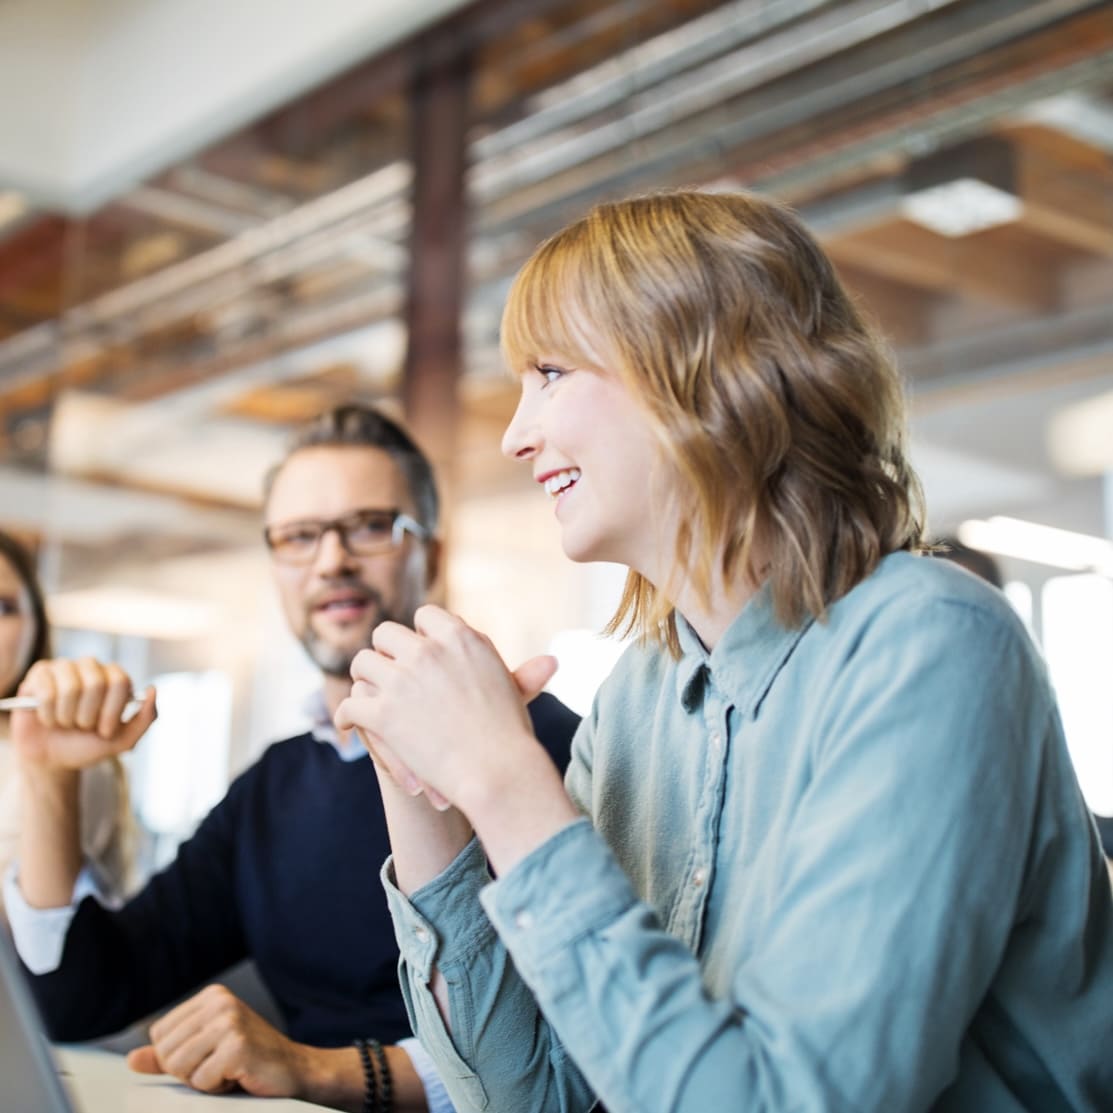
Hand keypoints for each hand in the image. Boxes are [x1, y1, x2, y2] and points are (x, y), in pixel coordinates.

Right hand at [11, 657, 155, 772]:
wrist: (52, 760)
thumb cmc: (88, 746)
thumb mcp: (123, 740)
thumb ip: (145, 718)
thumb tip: (153, 688)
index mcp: (114, 678)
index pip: (120, 682)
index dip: (111, 710)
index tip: (104, 731)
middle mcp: (91, 667)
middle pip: (96, 683)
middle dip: (88, 715)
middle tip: (82, 727)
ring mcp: (64, 668)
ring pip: (70, 687)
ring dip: (67, 716)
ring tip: (65, 723)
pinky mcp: (39, 674)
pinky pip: (45, 691)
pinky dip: (48, 714)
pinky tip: (47, 719)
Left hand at [127, 985, 312, 1096]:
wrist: (296, 1071)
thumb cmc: (250, 1061)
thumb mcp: (204, 1053)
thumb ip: (167, 1055)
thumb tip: (132, 1059)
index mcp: (212, 996)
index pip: (158, 1034)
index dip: (177, 1057)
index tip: (210, 1055)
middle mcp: (220, 1002)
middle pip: (165, 1052)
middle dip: (188, 1071)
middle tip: (221, 1065)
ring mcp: (229, 1022)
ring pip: (178, 1067)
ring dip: (202, 1080)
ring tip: (229, 1070)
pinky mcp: (237, 1046)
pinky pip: (200, 1080)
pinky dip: (217, 1087)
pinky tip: (239, 1075)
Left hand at [335, 605, 557, 814]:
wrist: (497, 772)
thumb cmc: (512, 736)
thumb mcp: (515, 694)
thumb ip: (524, 674)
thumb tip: (552, 662)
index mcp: (460, 637)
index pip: (426, 616)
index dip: (420, 634)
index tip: (418, 651)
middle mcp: (428, 650)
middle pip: (387, 633)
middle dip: (385, 652)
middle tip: (386, 672)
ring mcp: (402, 680)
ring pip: (362, 662)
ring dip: (363, 679)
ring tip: (365, 694)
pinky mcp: (382, 712)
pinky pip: (350, 703)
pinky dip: (346, 716)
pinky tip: (348, 725)